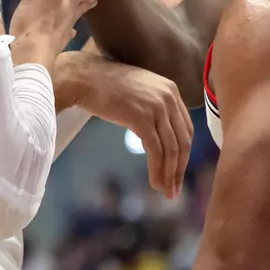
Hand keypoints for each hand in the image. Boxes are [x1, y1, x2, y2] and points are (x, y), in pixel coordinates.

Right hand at [10, 0, 109, 66]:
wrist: (31, 53)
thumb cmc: (38, 16)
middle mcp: (70, 12)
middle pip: (86, 0)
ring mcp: (63, 29)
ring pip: (77, 15)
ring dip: (84, 8)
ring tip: (92, 4)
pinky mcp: (53, 42)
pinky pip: (65, 33)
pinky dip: (69, 30)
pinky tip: (71, 31)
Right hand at [70, 56, 191, 197]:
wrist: (84, 78)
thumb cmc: (105, 86)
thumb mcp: (140, 92)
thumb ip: (154, 108)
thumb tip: (159, 135)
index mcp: (171, 90)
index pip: (186, 128)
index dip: (184, 153)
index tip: (178, 171)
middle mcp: (169, 97)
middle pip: (183, 140)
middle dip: (180, 168)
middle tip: (175, 189)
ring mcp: (157, 108)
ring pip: (171, 149)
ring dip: (169, 174)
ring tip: (165, 191)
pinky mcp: (142, 119)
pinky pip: (156, 151)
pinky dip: (157, 170)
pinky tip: (154, 183)